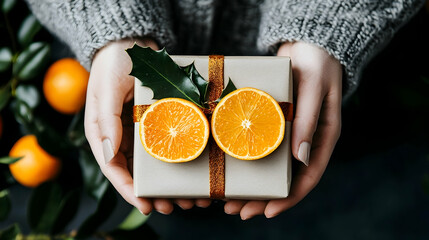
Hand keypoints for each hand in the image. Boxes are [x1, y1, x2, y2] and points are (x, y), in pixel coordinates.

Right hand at [84, 38, 210, 214]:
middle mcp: (120, 136)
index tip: (147, 206)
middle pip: (136, 172)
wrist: (132, 43)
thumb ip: (106, 119)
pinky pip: (167, 146)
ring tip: (190, 197)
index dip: (128, 190)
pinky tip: (193, 171)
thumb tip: (109, 154)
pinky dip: (178, 160)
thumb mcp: (108, 88)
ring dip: (170, 181)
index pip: (113, 168)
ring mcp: (138, 131)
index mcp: (102, 133)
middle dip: (154, 192)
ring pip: (153, 164)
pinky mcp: (154, 123)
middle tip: (175, 206)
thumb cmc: (115, 63)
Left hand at [224, 41, 341, 218]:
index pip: (309, 175)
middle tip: (238, 211)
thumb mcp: (312, 88)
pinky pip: (261, 150)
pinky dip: (248, 163)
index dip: (290, 197)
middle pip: (286, 178)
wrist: (305, 43)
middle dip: (264, 199)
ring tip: (229, 202)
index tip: (269, 212)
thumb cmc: (315, 62)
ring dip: (253, 186)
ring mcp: (290, 133)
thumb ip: (307, 120)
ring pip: (272, 168)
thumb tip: (301, 157)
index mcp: (324, 136)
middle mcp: (307, 139)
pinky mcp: (276, 124)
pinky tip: (232, 171)